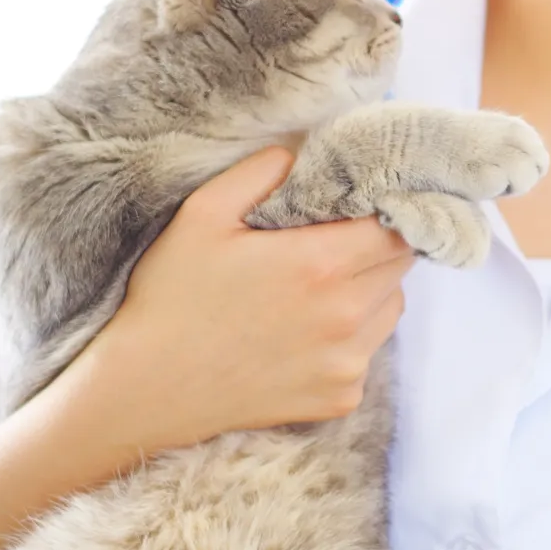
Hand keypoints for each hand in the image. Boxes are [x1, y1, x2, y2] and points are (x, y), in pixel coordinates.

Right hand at [62, 147, 413, 450]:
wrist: (150, 388)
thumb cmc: (172, 297)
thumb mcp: (203, 214)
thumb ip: (261, 172)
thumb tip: (302, 152)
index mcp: (321, 264)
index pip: (396, 226)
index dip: (385, 210)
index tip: (361, 207)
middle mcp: (347, 316)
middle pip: (399, 266)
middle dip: (377, 247)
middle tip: (335, 243)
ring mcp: (347, 363)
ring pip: (391, 308)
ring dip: (371, 291)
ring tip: (319, 289)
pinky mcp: (342, 396)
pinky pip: (368, 353)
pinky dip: (351, 338)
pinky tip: (304, 334)